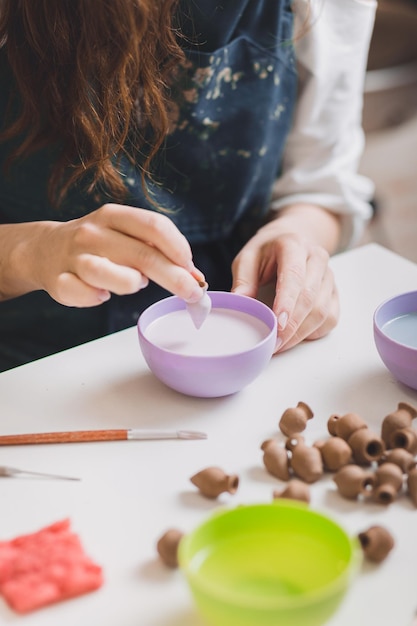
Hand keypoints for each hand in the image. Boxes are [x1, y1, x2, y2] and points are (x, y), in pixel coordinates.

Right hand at [22, 204, 205, 306]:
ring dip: (130, 283)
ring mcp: (73, 257)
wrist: (45, 249)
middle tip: (194, 293)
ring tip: (135, 284)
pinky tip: (102, 295)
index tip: (193, 269)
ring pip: (106, 272)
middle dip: (174, 277)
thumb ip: (157, 250)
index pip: (153, 226)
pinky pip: (82, 294)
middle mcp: (92, 233)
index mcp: (113, 216)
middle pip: (142, 255)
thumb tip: (194, 275)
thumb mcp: (125, 235)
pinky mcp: (59, 281)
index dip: (179, 248)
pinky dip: (96, 298)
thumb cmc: (99, 245)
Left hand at [231, 208, 339, 351]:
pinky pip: (330, 318)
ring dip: (301, 333)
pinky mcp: (334, 292)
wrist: (293, 239)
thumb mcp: (248, 258)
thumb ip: (244, 279)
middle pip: (309, 297)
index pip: (294, 276)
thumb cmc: (268, 251)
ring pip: (322, 311)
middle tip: (273, 343)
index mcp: (294, 245)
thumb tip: (240, 302)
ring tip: (280, 344)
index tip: (277, 323)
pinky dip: (313, 332)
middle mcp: (317, 258)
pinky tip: (296, 337)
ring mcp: (329, 276)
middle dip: (291, 326)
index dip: (287, 302)